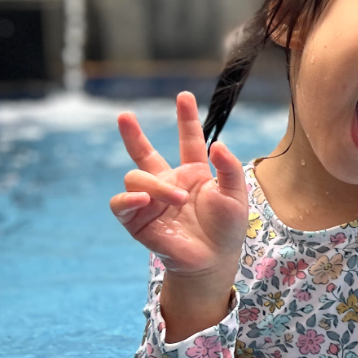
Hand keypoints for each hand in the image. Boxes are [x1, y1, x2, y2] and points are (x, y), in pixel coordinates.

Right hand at [109, 91, 248, 276]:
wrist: (214, 261)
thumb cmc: (227, 229)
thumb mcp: (236, 195)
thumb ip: (229, 168)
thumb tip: (217, 144)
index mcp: (193, 173)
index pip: (188, 140)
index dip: (186, 118)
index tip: (183, 96)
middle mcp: (168, 182)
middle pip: (144, 153)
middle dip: (133, 134)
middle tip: (125, 115)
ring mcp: (151, 200)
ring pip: (136, 177)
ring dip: (157, 186)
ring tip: (178, 200)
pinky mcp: (138, 221)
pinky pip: (121, 204)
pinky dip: (129, 199)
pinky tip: (144, 200)